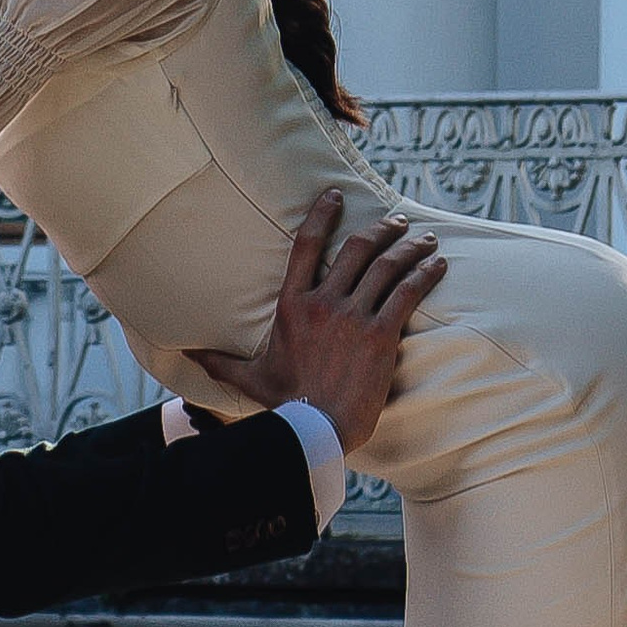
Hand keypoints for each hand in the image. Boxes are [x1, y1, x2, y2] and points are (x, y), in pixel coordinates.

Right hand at [189, 187, 443, 458]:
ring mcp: (353, 317)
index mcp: (292, 305)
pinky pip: (406, 293)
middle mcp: (323, 303)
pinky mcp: (380, 336)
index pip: (306, 245)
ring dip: (410, 248)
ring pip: (386, 266)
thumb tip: (188, 354)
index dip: (322, 215)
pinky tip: (438, 266)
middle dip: (382, 230)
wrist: (316, 430)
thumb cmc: (285, 405)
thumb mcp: (248, 378)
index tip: (335, 195)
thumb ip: (221, 361)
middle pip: (356, 249)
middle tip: (397, 222)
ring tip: (426, 240)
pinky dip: (425, 275)